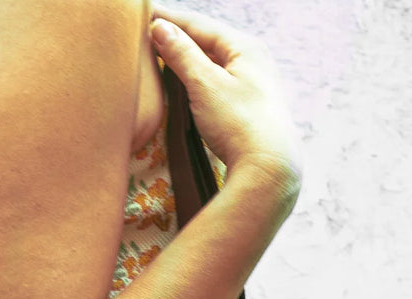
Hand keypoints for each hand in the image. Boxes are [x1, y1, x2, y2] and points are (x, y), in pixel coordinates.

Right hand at [149, 4, 303, 196]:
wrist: (268, 169)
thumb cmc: (238, 124)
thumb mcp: (205, 84)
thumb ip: (181, 54)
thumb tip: (160, 28)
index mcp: (245, 46)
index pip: (199, 24)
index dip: (169, 18)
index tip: (143, 13)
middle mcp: (253, 59)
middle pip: (207, 40)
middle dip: (177, 35)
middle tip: (147, 31)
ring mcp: (253, 82)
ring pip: (212, 60)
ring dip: (185, 56)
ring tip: (160, 52)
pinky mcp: (248, 105)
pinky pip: (216, 80)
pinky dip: (196, 75)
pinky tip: (185, 80)